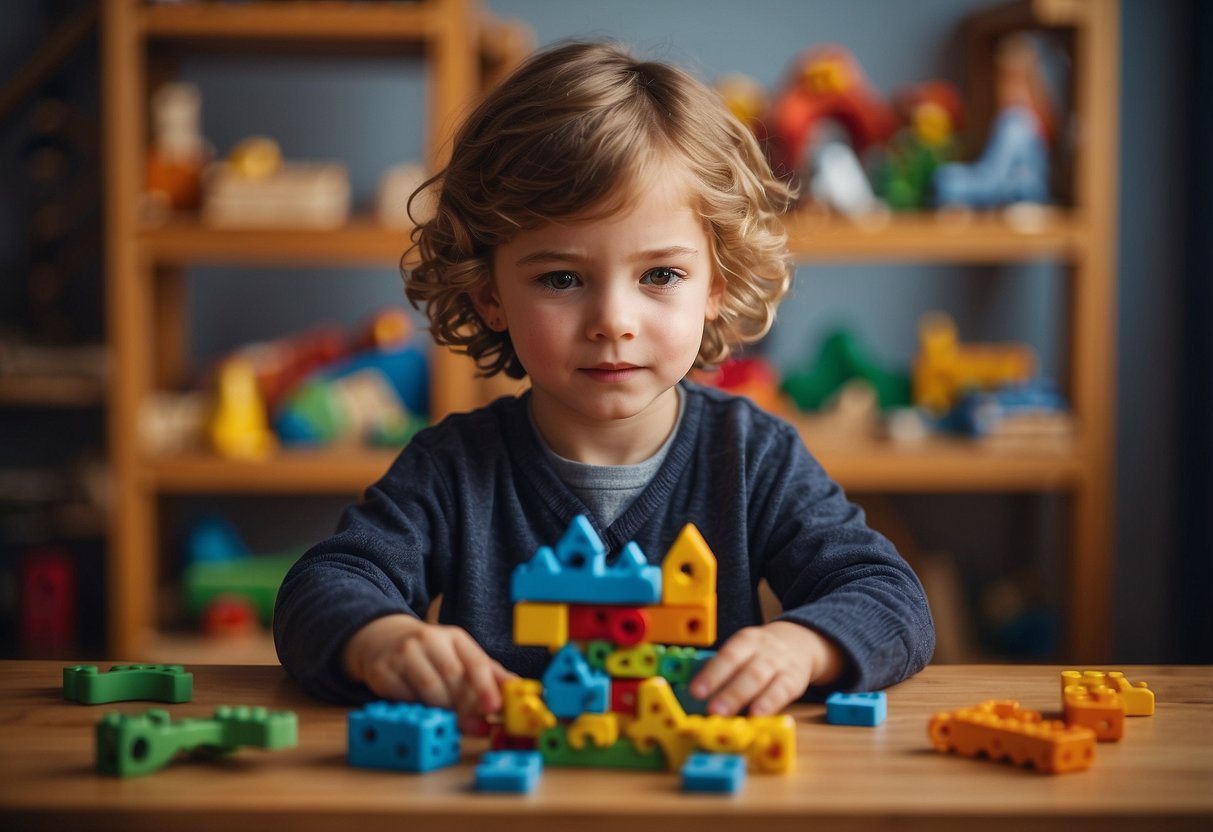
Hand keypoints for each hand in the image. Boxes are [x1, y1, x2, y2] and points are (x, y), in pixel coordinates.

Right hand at [343, 614, 513, 730]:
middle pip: (453, 677)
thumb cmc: (431, 652)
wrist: (383, 639)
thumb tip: (518, 689)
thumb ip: (489, 673)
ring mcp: (404, 654)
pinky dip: (419, 709)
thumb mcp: (460, 655)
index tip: (495, 708)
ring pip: (429, 689)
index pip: (475, 661)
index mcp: (454, 637)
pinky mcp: (383, 672)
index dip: (487, 686)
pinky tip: (424, 712)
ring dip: (444, 710)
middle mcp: (429, 640)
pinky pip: (405, 698)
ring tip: (451, 720)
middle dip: (467, 706)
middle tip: (477, 727)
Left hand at [688, 621, 842, 716]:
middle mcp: (764, 650)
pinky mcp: (794, 681)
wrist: (800, 643)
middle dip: (728, 691)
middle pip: (746, 669)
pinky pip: (781, 692)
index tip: (696, 691)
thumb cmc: (761, 653)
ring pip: (761, 680)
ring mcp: (780, 665)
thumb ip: (724, 668)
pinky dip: (768, 704)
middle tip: (712, 709)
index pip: (728, 655)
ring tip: (728, 714)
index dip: (711, 673)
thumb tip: (696, 691)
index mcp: (747, 640)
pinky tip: (756, 715)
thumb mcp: (744, 650)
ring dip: (743, 698)